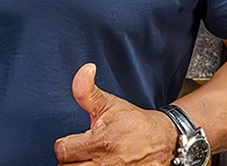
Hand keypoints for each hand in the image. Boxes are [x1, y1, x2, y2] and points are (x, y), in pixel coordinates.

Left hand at [54, 63, 179, 164]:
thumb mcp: (109, 102)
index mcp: (101, 142)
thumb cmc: (133, 122)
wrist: (163, 141)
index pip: (63, 151)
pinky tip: (96, 164)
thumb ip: (86, 90)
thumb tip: (85, 69)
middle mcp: (107, 164)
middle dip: (69, 160)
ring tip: (86, 159)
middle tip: (78, 151)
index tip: (71, 140)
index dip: (62, 144)